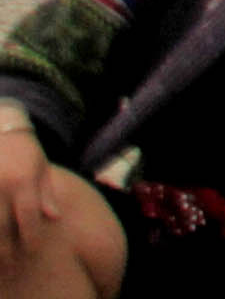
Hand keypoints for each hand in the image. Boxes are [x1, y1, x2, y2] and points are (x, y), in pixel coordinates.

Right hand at [0, 126, 79, 250]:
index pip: (29, 217)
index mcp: (23, 181)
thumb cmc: (22, 150)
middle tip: (10, 263)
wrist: (0, 128)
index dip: (31, 237)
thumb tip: (53, 218)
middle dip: (6, 248)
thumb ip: (45, 194)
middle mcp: (2, 186)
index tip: (32, 250)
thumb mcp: (39, 167)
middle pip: (3, 227)